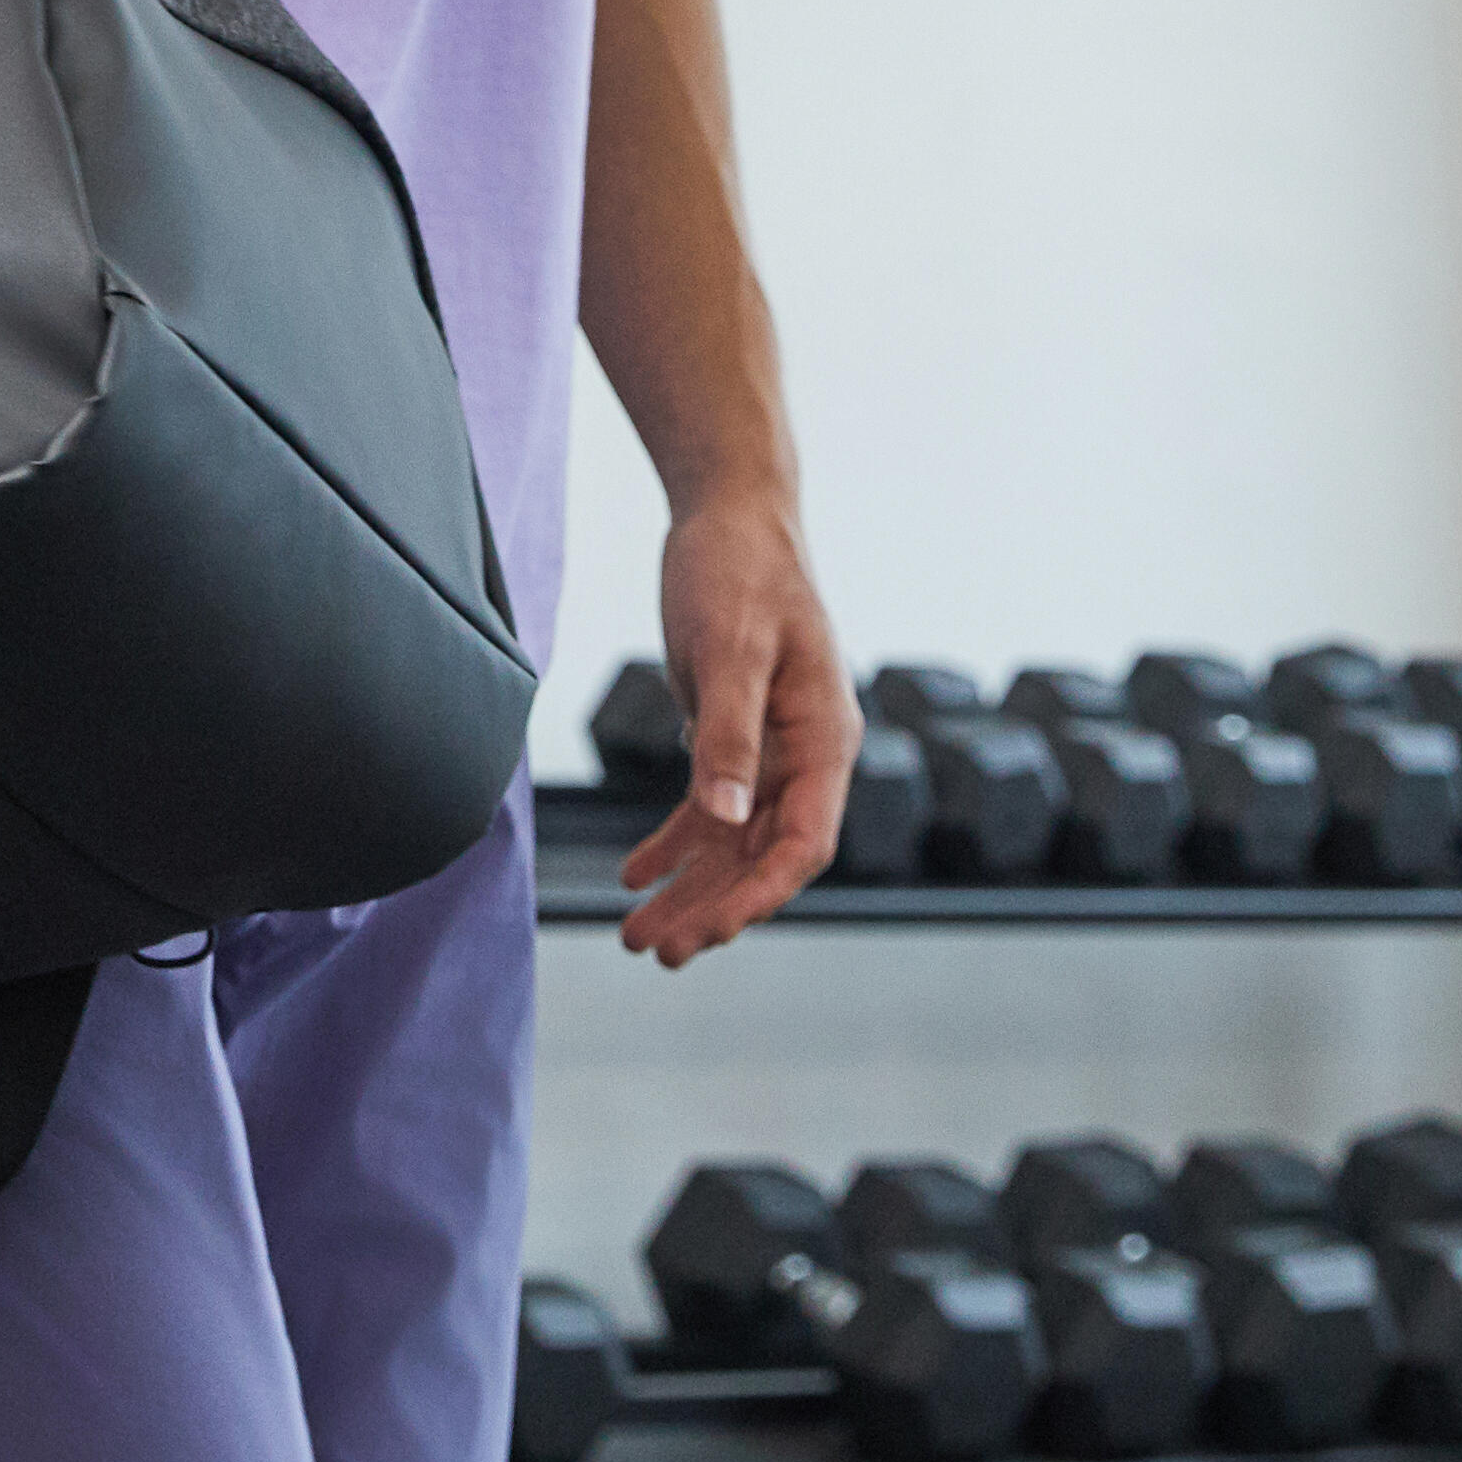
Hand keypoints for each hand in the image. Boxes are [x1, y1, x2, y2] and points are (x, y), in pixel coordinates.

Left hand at [610, 494, 852, 966]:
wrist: (730, 514)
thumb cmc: (741, 569)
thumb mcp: (732, 648)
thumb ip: (729, 733)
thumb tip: (725, 817)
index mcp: (825, 736)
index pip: (804, 841)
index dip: (760, 893)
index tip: (710, 931)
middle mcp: (805, 753)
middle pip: (763, 855)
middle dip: (712, 907)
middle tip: (655, 948)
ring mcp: (772, 747)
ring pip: (733, 841)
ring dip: (690, 887)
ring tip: (638, 932)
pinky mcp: (733, 735)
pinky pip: (709, 809)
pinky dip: (675, 844)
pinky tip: (636, 872)